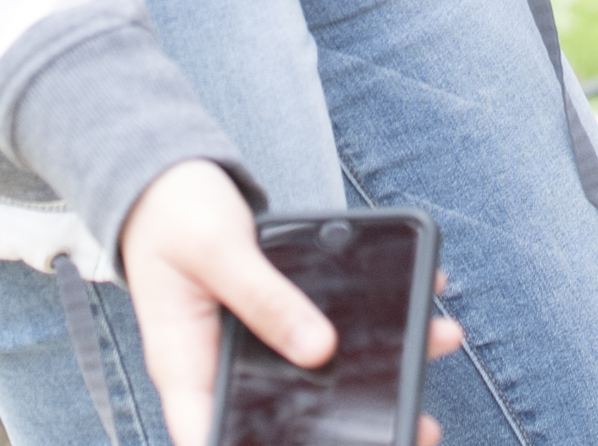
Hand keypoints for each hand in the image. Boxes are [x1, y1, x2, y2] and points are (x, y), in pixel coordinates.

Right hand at [119, 164, 469, 445]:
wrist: (163, 178)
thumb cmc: (171, 214)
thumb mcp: (218, 250)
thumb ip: (264, 297)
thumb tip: (320, 349)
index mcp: (187, 370)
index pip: (215, 440)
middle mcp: (219, 372)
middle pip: (283, 419)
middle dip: (348, 424)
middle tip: (415, 421)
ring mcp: (249, 350)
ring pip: (316, 377)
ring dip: (377, 366)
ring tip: (434, 346)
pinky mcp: (274, 323)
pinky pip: (324, 333)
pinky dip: (369, 324)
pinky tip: (415, 303)